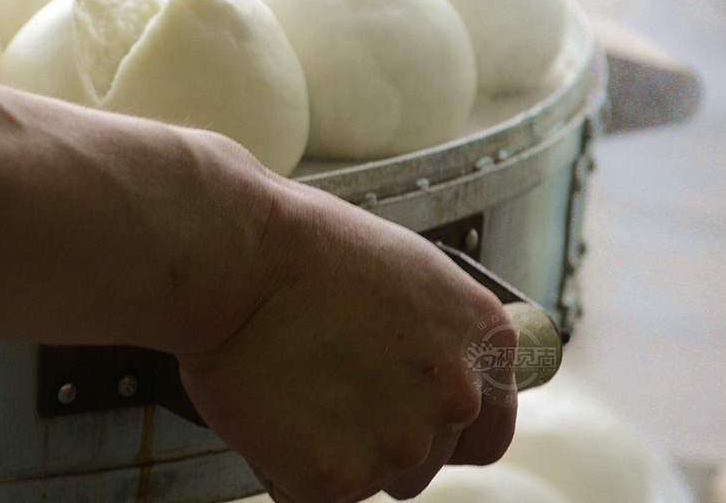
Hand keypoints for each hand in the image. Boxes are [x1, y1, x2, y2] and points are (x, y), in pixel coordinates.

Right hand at [176, 179, 516, 501]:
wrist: (238, 259)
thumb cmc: (302, 247)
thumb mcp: (403, 271)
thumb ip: (433, 335)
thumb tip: (423, 370)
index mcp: (482, 339)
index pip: (487, 427)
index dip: (438, 424)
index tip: (401, 411)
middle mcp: (457, 396)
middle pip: (425, 459)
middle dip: (378, 435)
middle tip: (325, 385)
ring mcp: (400, 442)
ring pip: (371, 478)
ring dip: (336, 451)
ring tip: (293, 389)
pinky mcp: (338, 477)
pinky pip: (310, 492)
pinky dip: (284, 465)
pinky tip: (269, 410)